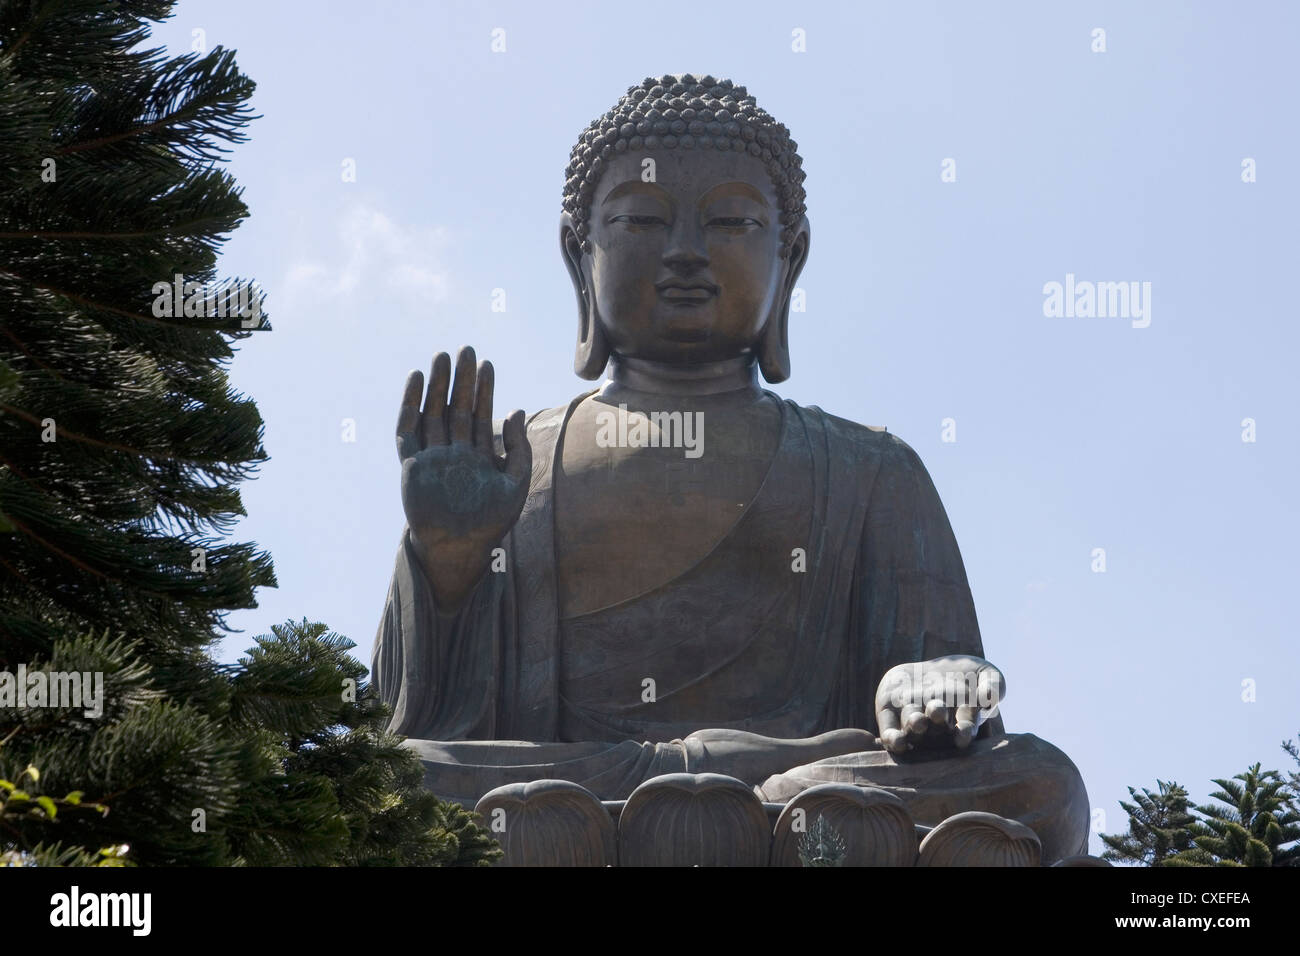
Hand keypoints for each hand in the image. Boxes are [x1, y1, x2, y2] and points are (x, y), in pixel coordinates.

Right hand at [396, 346, 530, 608]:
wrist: (460, 548)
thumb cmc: (491, 521)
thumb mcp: (515, 483)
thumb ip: (518, 448)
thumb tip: (516, 411)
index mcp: (478, 455)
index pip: (480, 414)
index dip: (484, 389)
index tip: (488, 364)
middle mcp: (454, 451)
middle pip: (456, 407)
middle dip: (461, 380)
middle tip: (465, 349)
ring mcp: (432, 456)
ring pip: (433, 412)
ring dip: (437, 385)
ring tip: (441, 357)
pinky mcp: (412, 464)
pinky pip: (408, 430)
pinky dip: (410, 405)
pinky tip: (416, 381)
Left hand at [873, 655, 1003, 754]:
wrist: (935, 669)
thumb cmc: (969, 675)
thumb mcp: (987, 674)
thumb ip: (993, 685)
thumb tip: (988, 696)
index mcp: (961, 722)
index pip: (964, 730)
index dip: (964, 731)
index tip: (964, 732)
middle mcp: (936, 728)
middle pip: (935, 730)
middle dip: (936, 721)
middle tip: (938, 711)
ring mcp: (912, 722)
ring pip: (912, 730)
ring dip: (914, 727)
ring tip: (918, 721)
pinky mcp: (889, 714)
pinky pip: (889, 730)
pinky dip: (891, 737)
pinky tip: (894, 740)